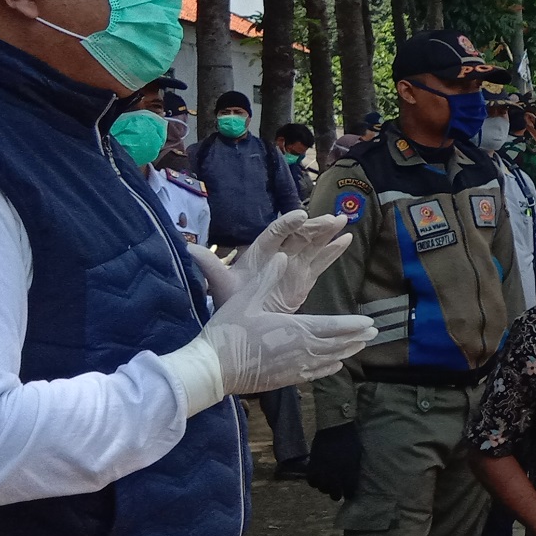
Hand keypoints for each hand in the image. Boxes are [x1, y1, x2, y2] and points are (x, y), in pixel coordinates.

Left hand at [189, 211, 347, 306]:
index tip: (301, 216)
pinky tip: (346, 240)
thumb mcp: (221, 284)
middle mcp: (279, 253)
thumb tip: (189, 250)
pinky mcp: (303, 277)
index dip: (288, 223)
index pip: (276, 231)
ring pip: (313, 244)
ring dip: (328, 232)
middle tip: (332, 219)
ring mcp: (293, 264)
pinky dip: (333, 251)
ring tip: (344, 220)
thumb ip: (210, 266)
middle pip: (299, 235)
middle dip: (316, 226)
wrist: (240, 319)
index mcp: (260, 250)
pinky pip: (320, 262)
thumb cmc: (231, 299)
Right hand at [201, 251, 377, 395]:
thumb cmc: (229, 331)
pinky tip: (336, 366)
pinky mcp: (286, 380)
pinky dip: (328, 368)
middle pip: (336, 344)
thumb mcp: (247, 299)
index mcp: (295, 329)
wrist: (213, 369)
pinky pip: (314, 374)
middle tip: (374, 333)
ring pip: (328, 359)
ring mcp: (295, 368)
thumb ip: (268, 278)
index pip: (333, 326)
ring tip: (360, 346)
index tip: (370, 322)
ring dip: (346, 352)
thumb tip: (284, 256)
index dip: (353, 325)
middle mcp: (301, 350)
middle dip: (356, 337)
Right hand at [306, 423, 361, 500]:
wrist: (335, 428)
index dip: (350, 493)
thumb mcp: (356, 457)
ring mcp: (323, 471)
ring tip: (328, 484)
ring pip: (322, 489)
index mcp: (349, 473)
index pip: (349, 492)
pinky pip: (312, 481)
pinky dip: (315, 481)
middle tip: (338, 491)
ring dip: (326, 488)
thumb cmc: (349, 440)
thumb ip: (353, 471)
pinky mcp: (313, 466)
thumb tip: (352, 480)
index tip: (349, 492)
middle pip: (335, 495)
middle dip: (337, 494)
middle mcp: (335, 475)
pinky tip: (318, 478)